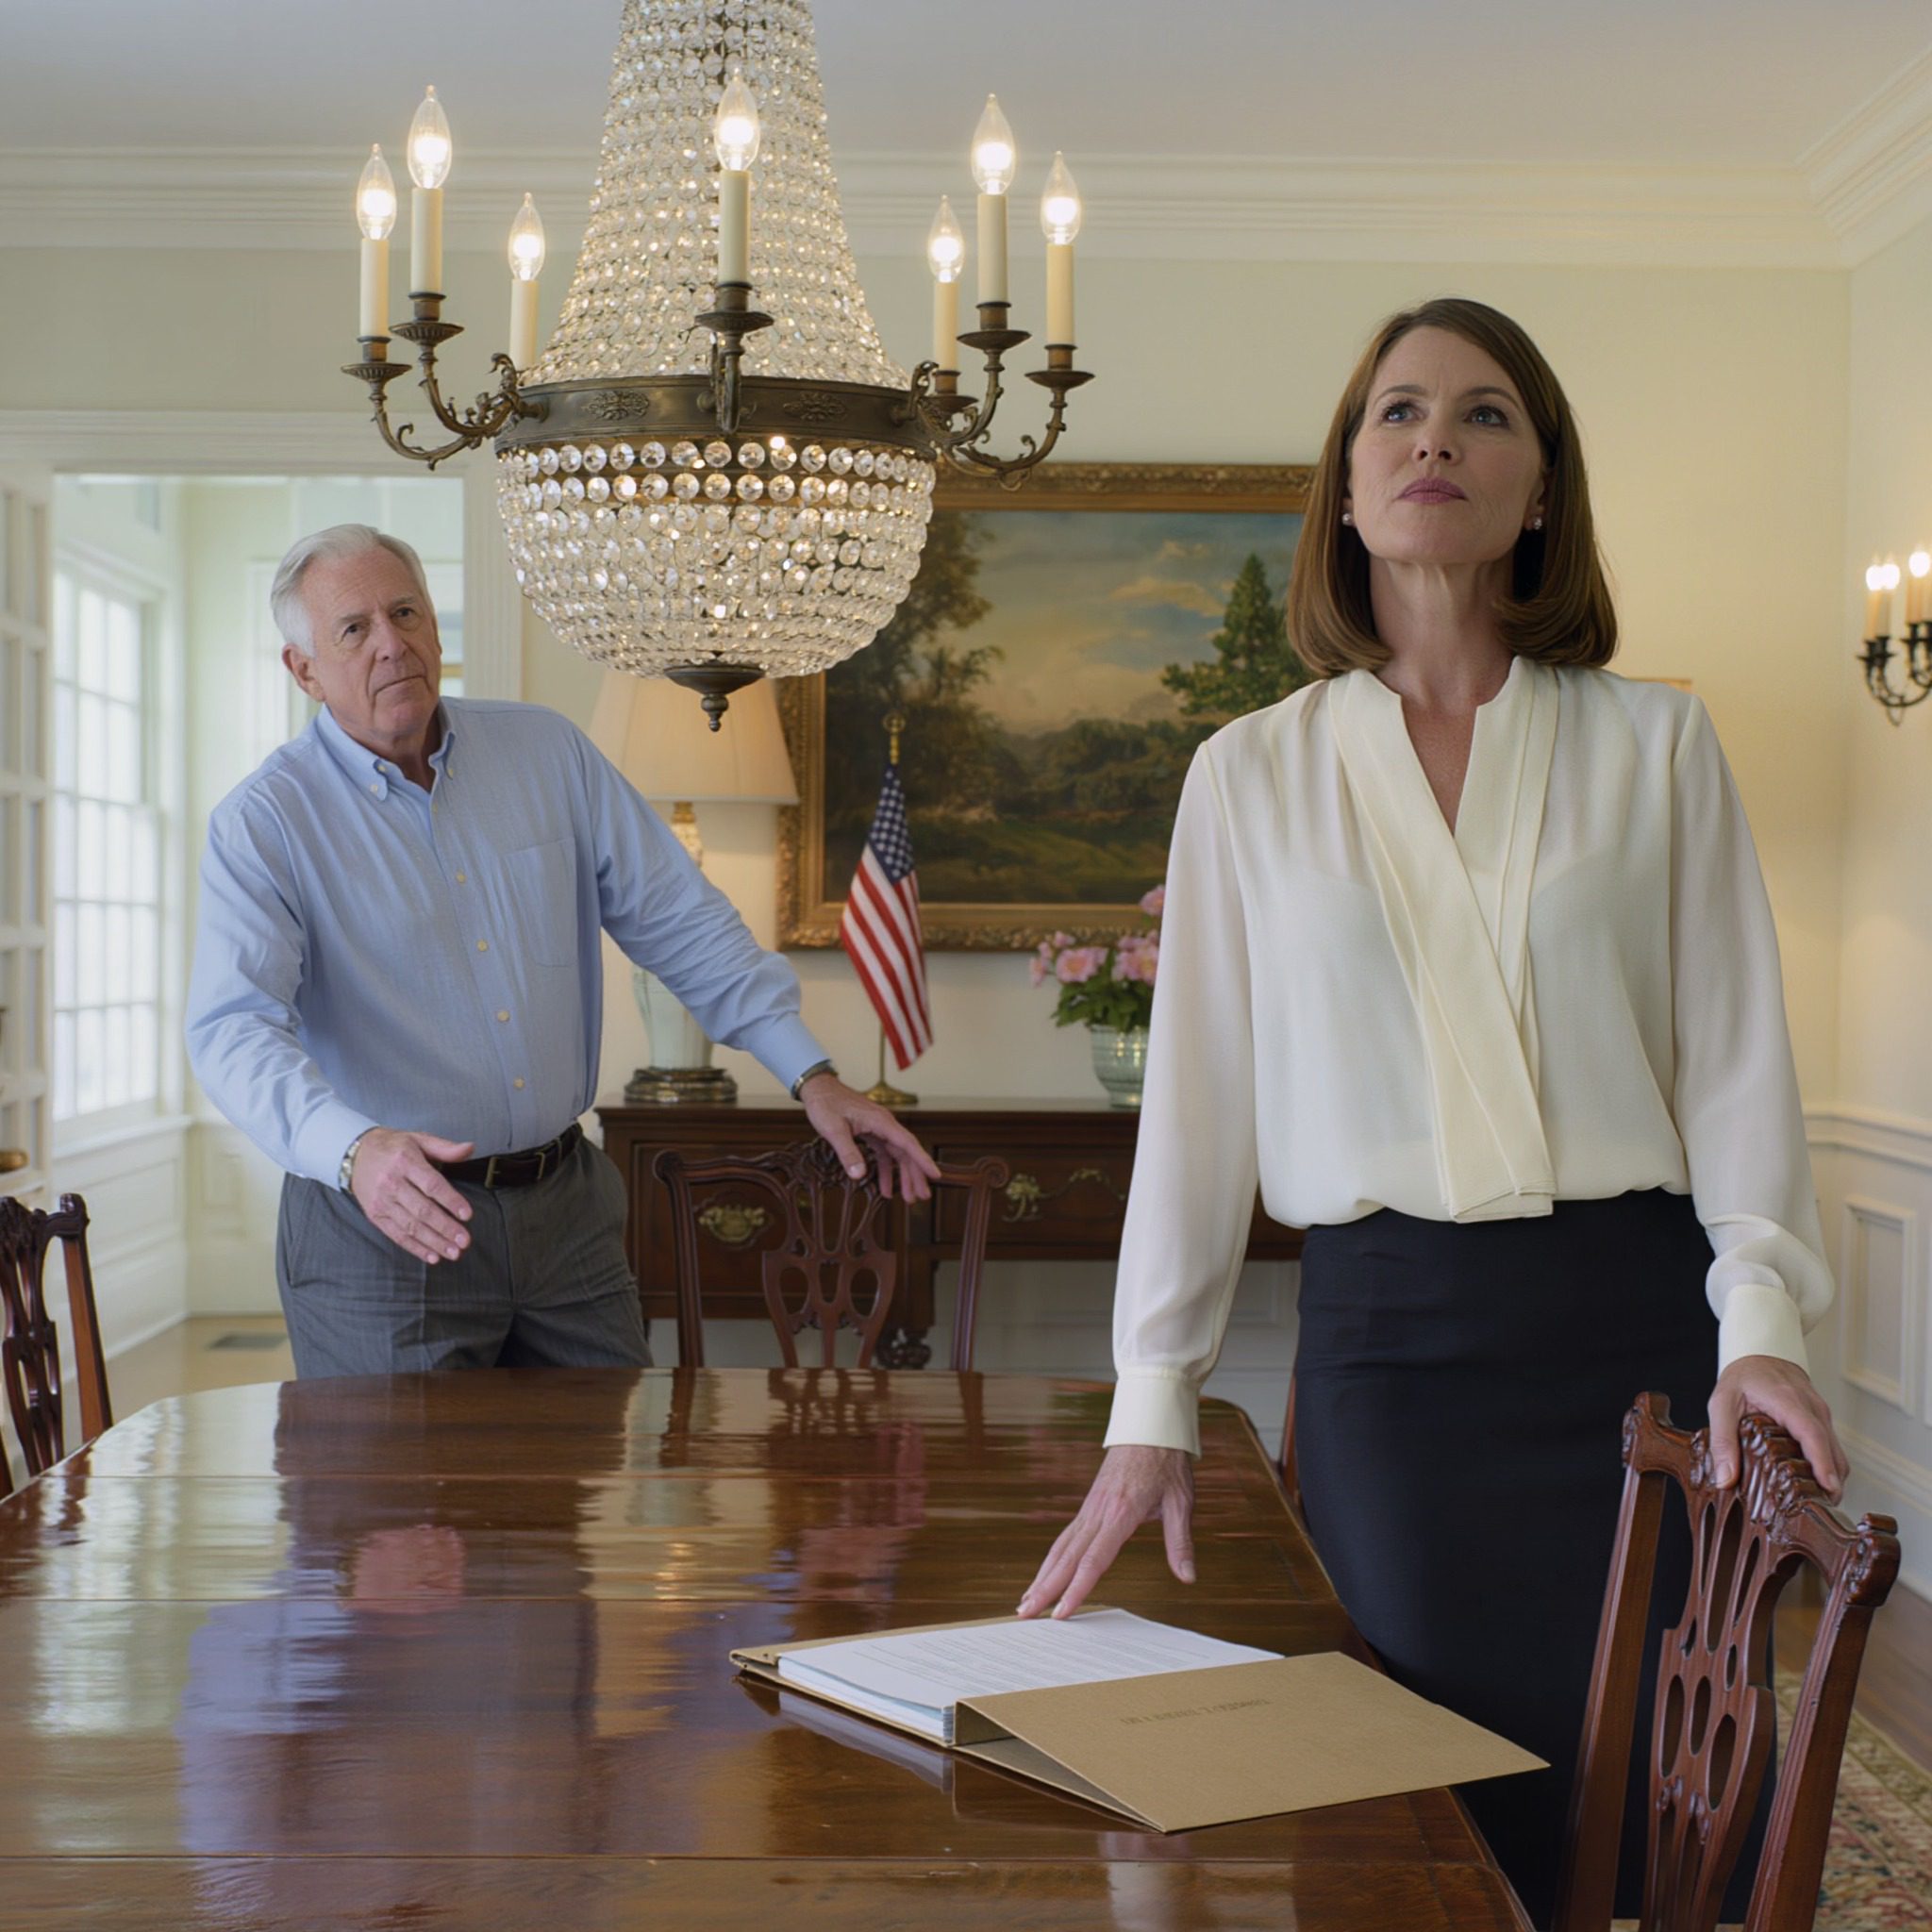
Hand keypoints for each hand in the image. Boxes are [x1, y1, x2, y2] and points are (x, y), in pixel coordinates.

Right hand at [348, 1128, 475, 1264]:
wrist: (357, 1154)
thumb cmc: (394, 1147)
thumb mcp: (419, 1139)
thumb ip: (445, 1147)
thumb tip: (470, 1148)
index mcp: (405, 1162)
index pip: (432, 1185)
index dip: (451, 1201)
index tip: (467, 1215)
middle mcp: (391, 1183)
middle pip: (422, 1210)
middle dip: (445, 1228)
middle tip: (464, 1241)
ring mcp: (382, 1202)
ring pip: (410, 1226)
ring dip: (433, 1242)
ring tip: (453, 1252)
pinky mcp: (375, 1215)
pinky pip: (396, 1235)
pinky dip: (415, 1247)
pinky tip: (432, 1256)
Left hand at [799, 1073, 940, 1201]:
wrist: (818, 1088)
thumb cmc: (825, 1104)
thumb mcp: (833, 1130)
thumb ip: (848, 1152)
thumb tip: (859, 1175)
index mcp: (881, 1121)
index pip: (908, 1143)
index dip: (922, 1160)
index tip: (935, 1175)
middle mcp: (884, 1124)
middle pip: (906, 1152)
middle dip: (915, 1175)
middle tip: (921, 1197)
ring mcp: (878, 1128)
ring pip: (897, 1154)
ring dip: (903, 1176)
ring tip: (908, 1198)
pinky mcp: (871, 1132)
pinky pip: (884, 1154)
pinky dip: (886, 1171)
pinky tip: (884, 1189)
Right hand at [1016, 1444, 1195, 1619]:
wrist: (1148, 1427)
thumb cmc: (1166, 1462)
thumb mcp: (1181, 1501)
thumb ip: (1180, 1541)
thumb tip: (1187, 1577)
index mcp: (1120, 1513)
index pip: (1093, 1560)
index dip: (1076, 1589)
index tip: (1061, 1613)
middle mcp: (1098, 1512)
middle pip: (1066, 1557)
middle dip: (1044, 1588)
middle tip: (1025, 1614)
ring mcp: (1090, 1508)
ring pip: (1060, 1547)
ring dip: (1042, 1575)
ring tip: (1026, 1601)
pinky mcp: (1089, 1506)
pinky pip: (1065, 1536)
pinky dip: (1051, 1559)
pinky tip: (1045, 1573)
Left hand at [1708, 1355, 1847, 1501]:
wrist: (1760, 1353)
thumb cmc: (1742, 1378)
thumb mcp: (1721, 1404)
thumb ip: (1722, 1441)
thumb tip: (1725, 1479)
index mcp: (1788, 1400)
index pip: (1812, 1433)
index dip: (1822, 1463)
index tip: (1828, 1489)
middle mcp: (1812, 1407)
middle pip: (1833, 1450)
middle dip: (1831, 1483)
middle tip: (1816, 1511)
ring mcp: (1821, 1413)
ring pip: (1838, 1452)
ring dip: (1831, 1478)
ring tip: (1813, 1504)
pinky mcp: (1822, 1420)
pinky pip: (1832, 1447)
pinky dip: (1828, 1467)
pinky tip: (1812, 1484)